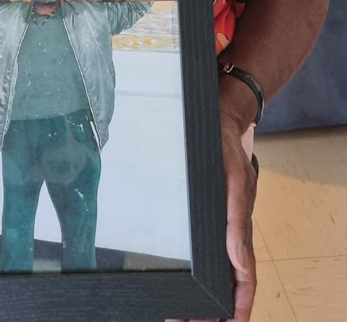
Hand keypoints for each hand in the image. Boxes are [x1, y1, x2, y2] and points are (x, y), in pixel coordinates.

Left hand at [165, 116, 256, 321]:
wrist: (216, 118)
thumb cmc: (226, 147)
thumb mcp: (234, 178)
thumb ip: (237, 218)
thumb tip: (237, 259)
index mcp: (240, 227)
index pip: (244, 277)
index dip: (239, 306)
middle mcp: (229, 230)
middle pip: (226, 281)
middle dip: (210, 308)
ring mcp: (216, 223)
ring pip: (211, 269)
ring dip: (198, 293)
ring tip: (175, 312)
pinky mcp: (202, 213)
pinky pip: (200, 249)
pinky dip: (192, 269)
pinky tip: (176, 278)